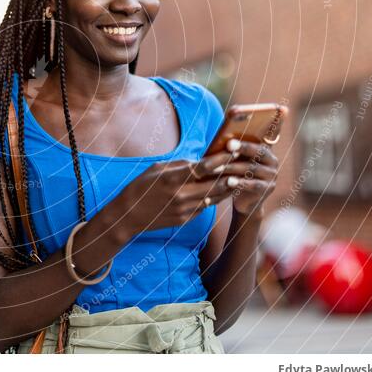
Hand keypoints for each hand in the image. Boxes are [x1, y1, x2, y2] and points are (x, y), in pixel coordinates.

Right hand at [114, 150, 237, 235]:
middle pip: (215, 184)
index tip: (232, 151)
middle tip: (243, 164)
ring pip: (214, 197)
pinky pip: (205, 207)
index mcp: (173, 178)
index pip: (204, 167)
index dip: (221, 159)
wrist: (128, 214)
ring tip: (238, 177)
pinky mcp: (185, 219)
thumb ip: (180, 164)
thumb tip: (200, 161)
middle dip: (230, 173)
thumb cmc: (141, 186)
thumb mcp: (157, 168)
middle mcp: (181, 195)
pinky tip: (220, 191)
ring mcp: (184, 209)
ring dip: (227, 187)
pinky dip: (214, 198)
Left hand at [203, 138, 278, 220]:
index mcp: (266, 152)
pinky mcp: (268, 189)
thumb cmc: (239, 175)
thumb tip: (221, 139)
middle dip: (239, 152)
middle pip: (256, 155)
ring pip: (252, 169)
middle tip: (225, 151)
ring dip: (234, 168)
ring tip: (219, 168)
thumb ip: (236, 152)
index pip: (256, 145)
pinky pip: (254, 185)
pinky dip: (241, 183)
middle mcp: (272, 162)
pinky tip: (229, 182)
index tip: (229, 143)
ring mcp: (272, 176)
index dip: (243, 144)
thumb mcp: (239, 162)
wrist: (246, 200)